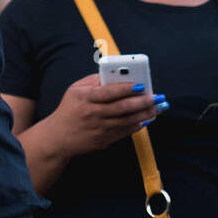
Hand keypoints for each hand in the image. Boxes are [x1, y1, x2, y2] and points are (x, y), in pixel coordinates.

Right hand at [48, 75, 166, 156]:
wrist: (58, 138)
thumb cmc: (69, 109)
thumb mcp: (75, 89)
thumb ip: (94, 80)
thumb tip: (117, 76)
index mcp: (85, 98)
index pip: (109, 92)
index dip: (126, 88)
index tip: (141, 84)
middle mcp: (93, 114)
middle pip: (122, 108)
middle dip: (143, 102)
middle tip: (157, 97)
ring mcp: (99, 129)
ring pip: (127, 121)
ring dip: (145, 114)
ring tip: (158, 107)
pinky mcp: (104, 141)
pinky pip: (124, 132)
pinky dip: (137, 126)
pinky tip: (146, 119)